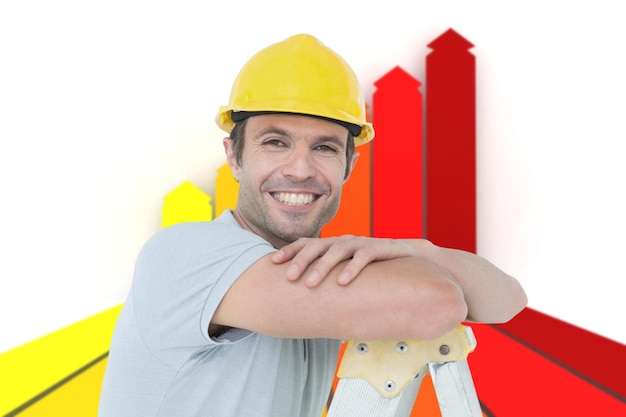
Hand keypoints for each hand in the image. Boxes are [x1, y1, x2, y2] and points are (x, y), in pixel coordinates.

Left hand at [271, 235, 416, 286]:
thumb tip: (309, 302)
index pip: (307, 243)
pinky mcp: (379, 248)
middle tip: (289, 277)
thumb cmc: (373, 266)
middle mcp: (344, 241)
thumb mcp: (348, 270)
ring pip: (337, 250)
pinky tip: (342, 282)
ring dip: (322, 267)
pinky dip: (351, 269)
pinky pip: (363, 257)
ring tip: (310, 283)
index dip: (290, 251)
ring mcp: (361, 243)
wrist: (410, 256)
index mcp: (334, 245)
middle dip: (301, 260)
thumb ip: (331, 279)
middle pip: (317, 246)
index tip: (273, 262)